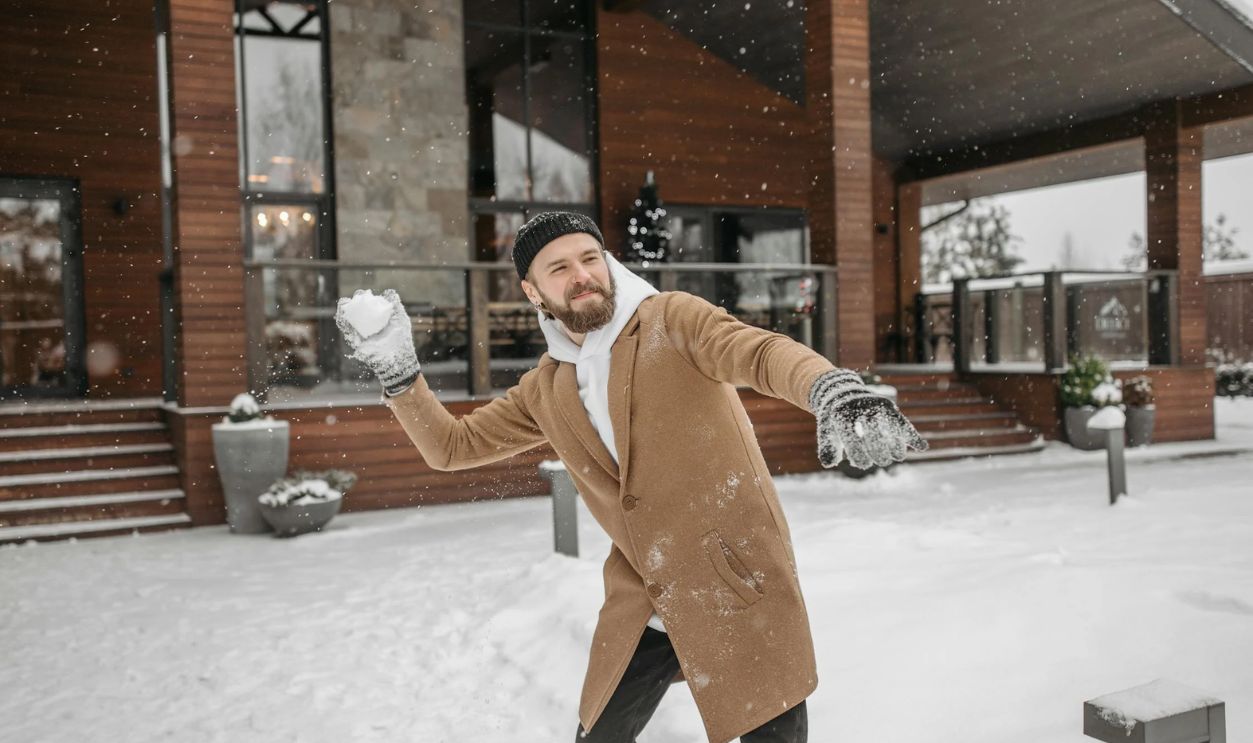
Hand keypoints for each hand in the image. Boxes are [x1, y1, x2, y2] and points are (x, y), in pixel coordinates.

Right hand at [334, 289, 419, 394]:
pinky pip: (346, 328)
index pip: (370, 303)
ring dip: (345, 307)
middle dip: (357, 299)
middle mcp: (369, 324)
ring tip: (347, 302)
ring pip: (349, 316)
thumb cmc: (402, 340)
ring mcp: (361, 331)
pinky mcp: (354, 340)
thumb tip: (389, 292)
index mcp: (379, 318)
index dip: (367, 297)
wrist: (397, 359)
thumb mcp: (401, 320)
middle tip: (359, 296)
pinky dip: (342, 320)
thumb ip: (396, 306)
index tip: (368, 293)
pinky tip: (342, 312)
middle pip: (358, 308)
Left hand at [809, 369, 927, 469]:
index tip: (862, 464)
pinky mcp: (889, 408)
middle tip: (880, 461)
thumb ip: (827, 447)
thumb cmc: (834, 418)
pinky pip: (901, 422)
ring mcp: (877, 406)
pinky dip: (911, 435)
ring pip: (890, 427)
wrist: (843, 392)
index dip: (858, 454)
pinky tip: (922, 447)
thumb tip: (828, 464)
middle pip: (874, 432)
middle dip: (879, 452)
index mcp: (842, 412)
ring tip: (896, 457)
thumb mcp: (826, 429)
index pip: (852, 436)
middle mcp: (861, 406)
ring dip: (896, 446)